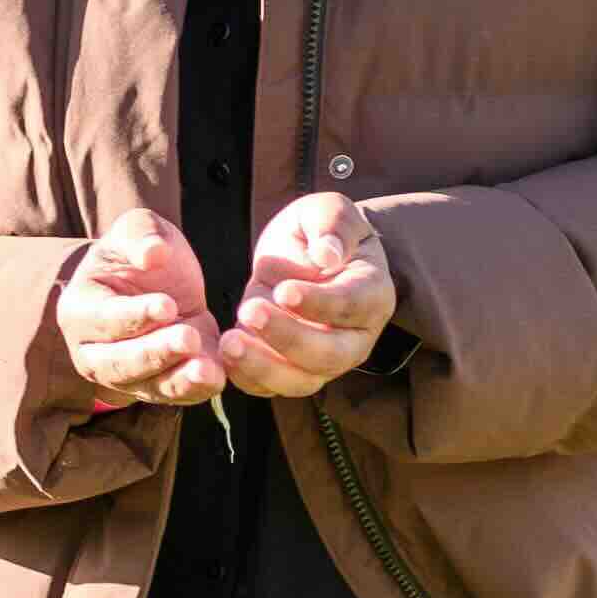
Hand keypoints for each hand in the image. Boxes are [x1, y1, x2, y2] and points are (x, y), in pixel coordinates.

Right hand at [56, 206, 227, 409]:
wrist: (160, 284)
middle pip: (120, 362)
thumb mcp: (139, 229)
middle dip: (155, 352)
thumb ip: (141, 235)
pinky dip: (195, 390)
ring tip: (207, 368)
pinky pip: (174, 395)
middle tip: (189, 337)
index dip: (135, 314)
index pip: (104, 318)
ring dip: (177, 379)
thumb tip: (153, 253)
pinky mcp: (156, 388)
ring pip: (147, 385)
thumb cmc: (140, 254)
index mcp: (80, 310)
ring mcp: (124, 377)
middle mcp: (93, 352)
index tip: (168, 305)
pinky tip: (218, 377)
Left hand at [218, 189, 395, 396]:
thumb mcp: (329, 211)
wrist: (305, 254)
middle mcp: (355, 337)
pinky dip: (248, 377)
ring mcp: (325, 361)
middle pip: (329, 354)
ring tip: (229, 342)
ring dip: (263, 367)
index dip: (319, 303)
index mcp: (373, 295)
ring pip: (301, 381)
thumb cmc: (322, 231)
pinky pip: (272, 387)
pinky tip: (223, 353)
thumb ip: (332, 224)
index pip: (351, 306)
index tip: (283, 290)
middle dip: (288, 338)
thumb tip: (328, 254)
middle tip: (250, 310)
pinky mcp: (292, 371)